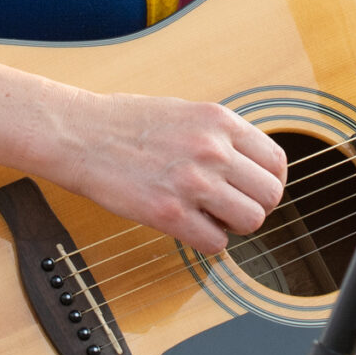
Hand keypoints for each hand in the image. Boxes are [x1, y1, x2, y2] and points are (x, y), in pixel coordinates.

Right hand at [66, 93, 286, 252]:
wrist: (79, 134)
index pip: (276, 162)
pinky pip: (216, 243)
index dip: (269, 183)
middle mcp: (213, 150)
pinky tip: (191, 229)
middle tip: (234, 209)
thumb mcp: (185, 111)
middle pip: (270, 195)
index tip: (254, 190)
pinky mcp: (169, 213)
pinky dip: (208, 243)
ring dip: (235, 227)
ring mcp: (193, 182)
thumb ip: (220, 135)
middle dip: (257, 207)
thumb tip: (250, 164)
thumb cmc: (125, 123)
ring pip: (251, 221)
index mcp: (220, 121)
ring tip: (212, 219)